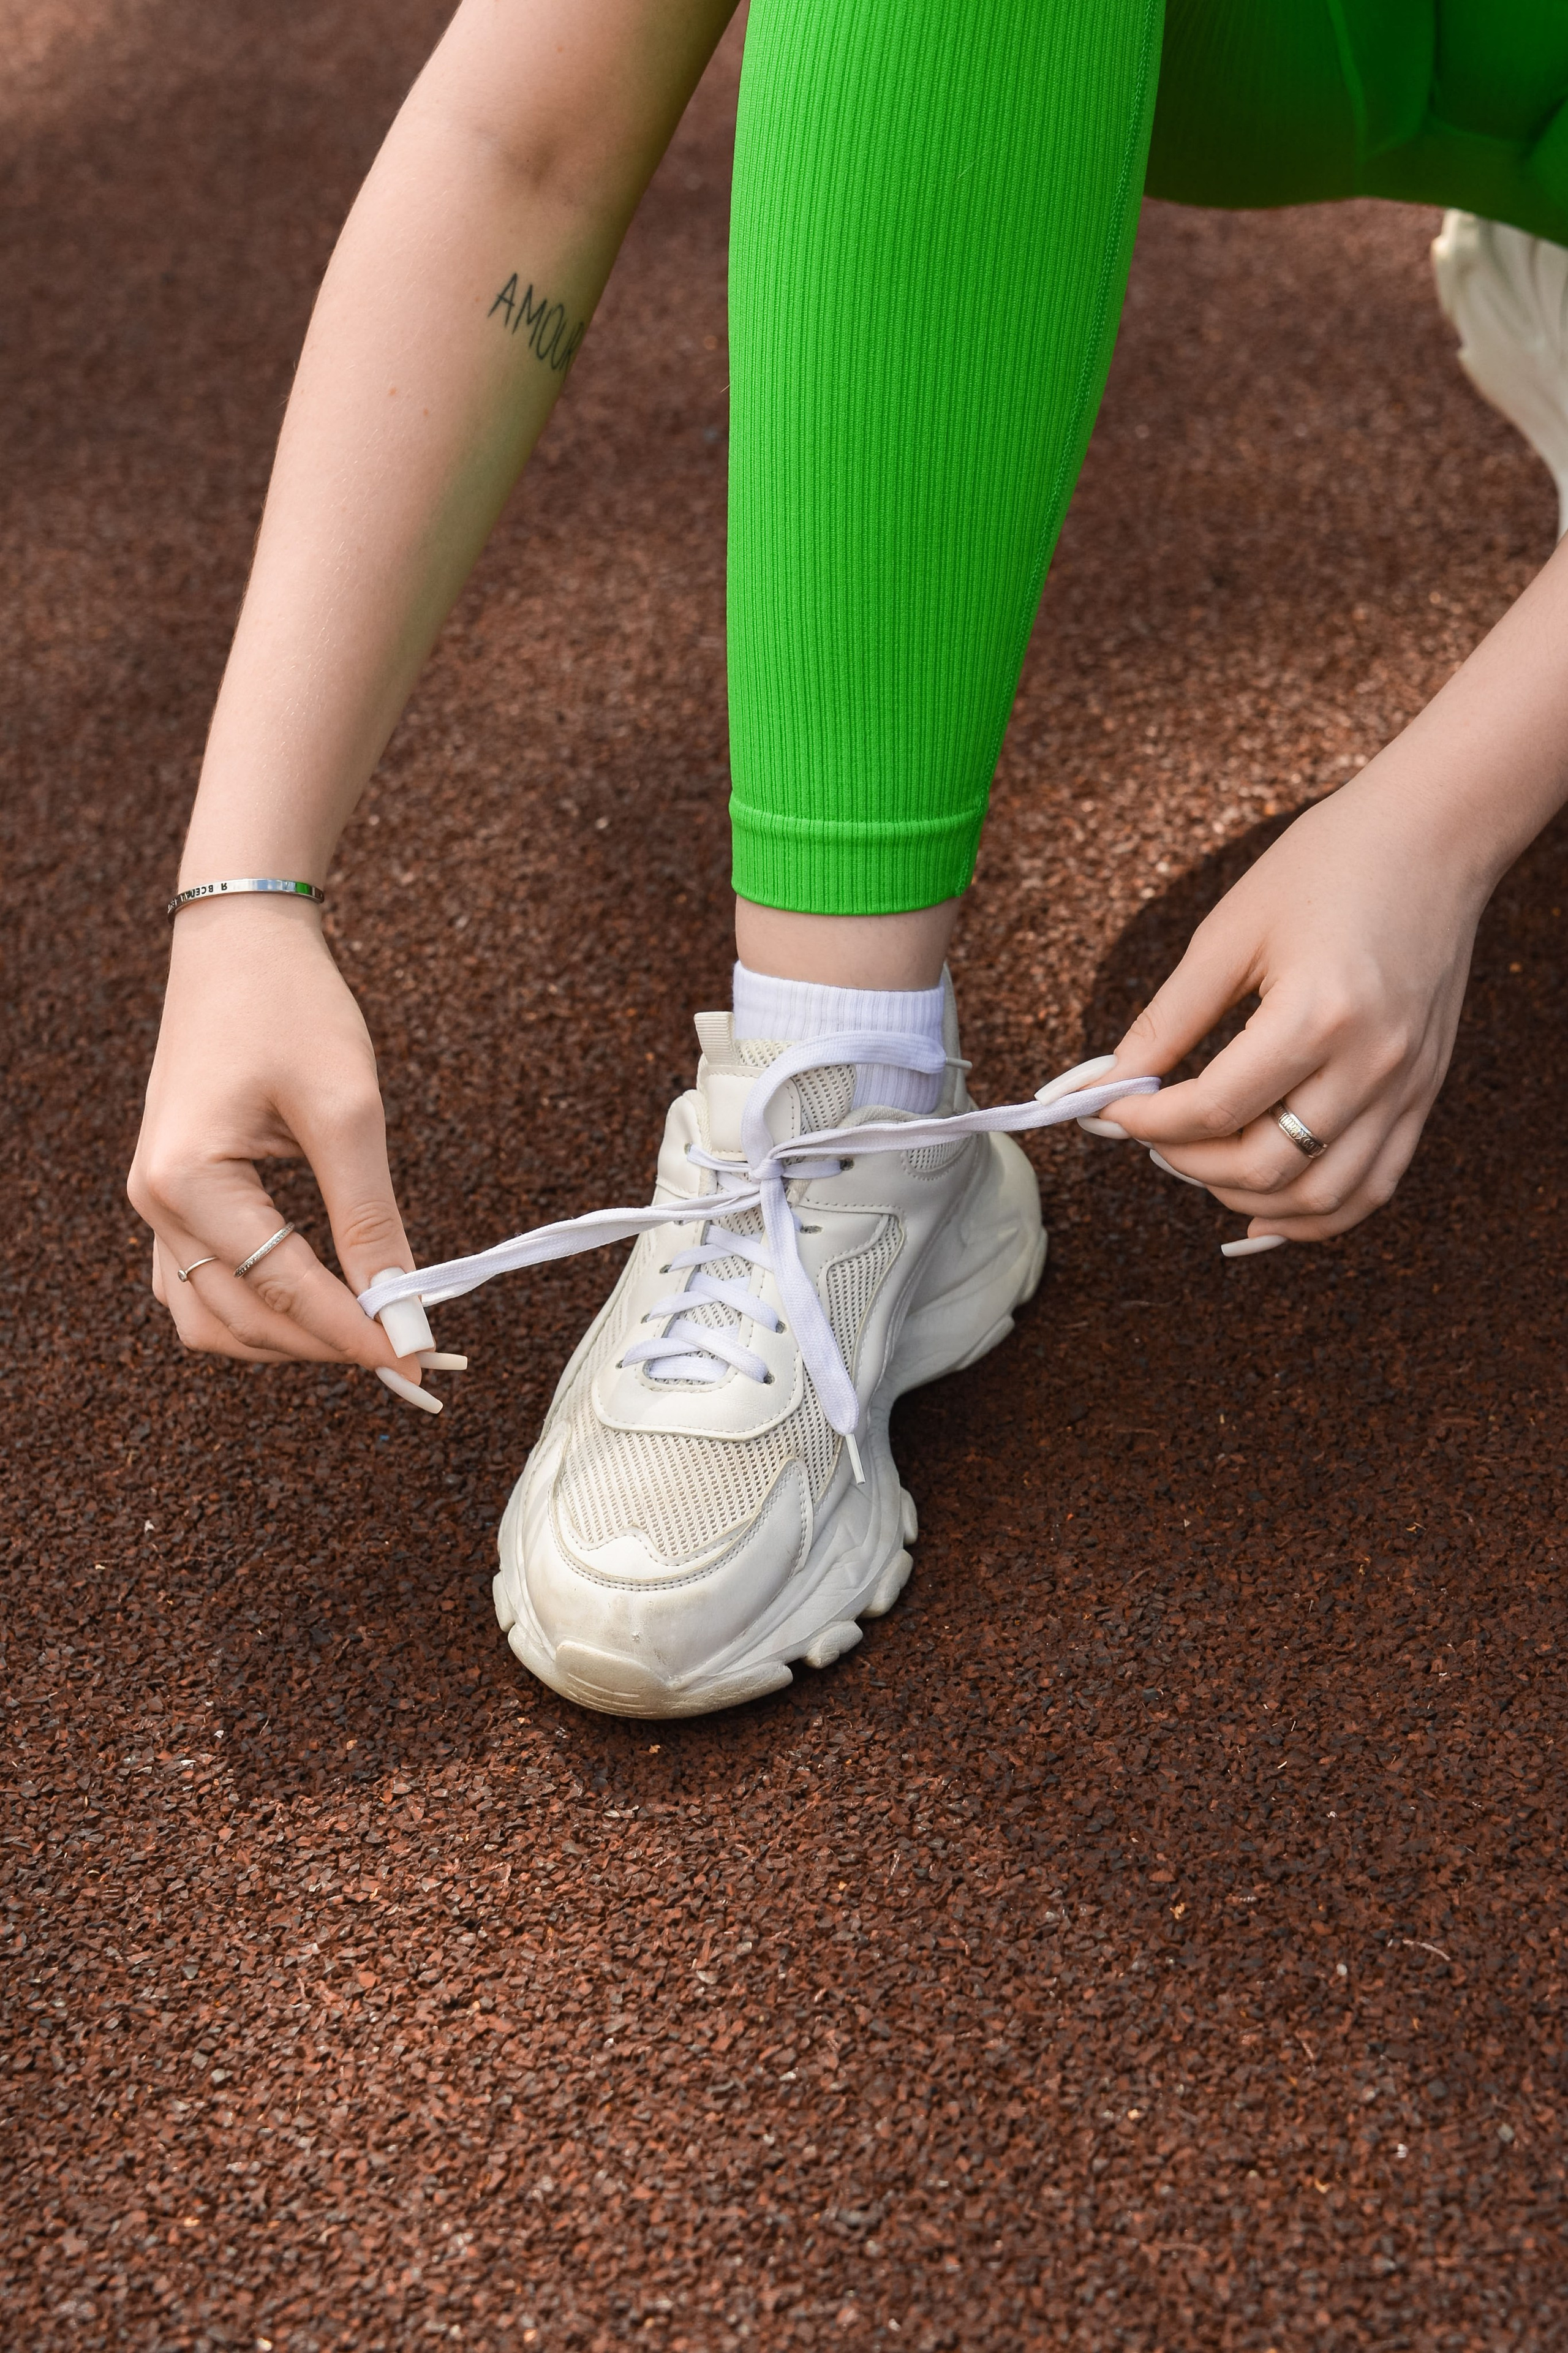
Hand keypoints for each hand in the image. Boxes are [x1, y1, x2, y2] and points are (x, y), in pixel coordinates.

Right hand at [129, 900, 424, 1382]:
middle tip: (405, 1349)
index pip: (282, 1288)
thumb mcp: (348, 1109)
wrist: (240, 941)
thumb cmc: (291, 1005)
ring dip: (285, 1338)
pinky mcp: (171, 1197)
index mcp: (187, 1179)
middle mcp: (154, 1203)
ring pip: (210, 1318)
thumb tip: (405, 1305)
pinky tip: (315, 1300)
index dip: (355, 1332)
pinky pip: (200, 1286)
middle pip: (239, 1319)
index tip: (417, 1358)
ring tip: (363, 1329)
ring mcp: (154, 1204)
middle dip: (324, 1344)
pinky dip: (256, 1308)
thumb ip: (371, 1217)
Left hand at [1099, 775, 1486, 1244]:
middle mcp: (1374, 1062)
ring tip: (1198, 1165)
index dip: (1146, 1121)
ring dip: (1246, 1200)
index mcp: (1320, 1014)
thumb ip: (1166, 1020)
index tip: (1107, 1110)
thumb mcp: (1229, 934)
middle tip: (1150, 1133)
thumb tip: (1106, 1083)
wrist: (1434, 835)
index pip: (1214, 1108)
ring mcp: (1408, 1085)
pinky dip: (1316, 1213)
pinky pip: (1374, 1186)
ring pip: (1322, 1197)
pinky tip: (1263, 1206)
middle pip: (1265, 1165)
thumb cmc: (1327, 866)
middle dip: (1187, 1163)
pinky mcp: (1425, 1092)